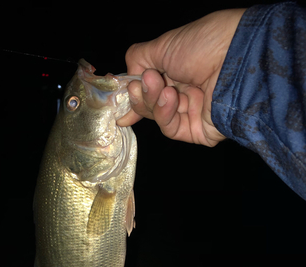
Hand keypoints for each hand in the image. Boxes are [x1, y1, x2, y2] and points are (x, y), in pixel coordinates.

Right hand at [117, 9, 245, 146]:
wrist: (237, 58)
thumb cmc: (204, 44)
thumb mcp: (163, 45)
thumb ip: (138, 60)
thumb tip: (126, 79)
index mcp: (178, 70)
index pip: (149, 88)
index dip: (133, 93)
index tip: (119, 96)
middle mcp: (185, 91)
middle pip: (150, 104)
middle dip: (141, 95)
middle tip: (141, 83)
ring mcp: (192, 112)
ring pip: (158, 117)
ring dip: (152, 102)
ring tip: (159, 86)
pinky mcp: (198, 131)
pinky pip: (172, 129)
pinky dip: (165, 114)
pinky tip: (169, 98)